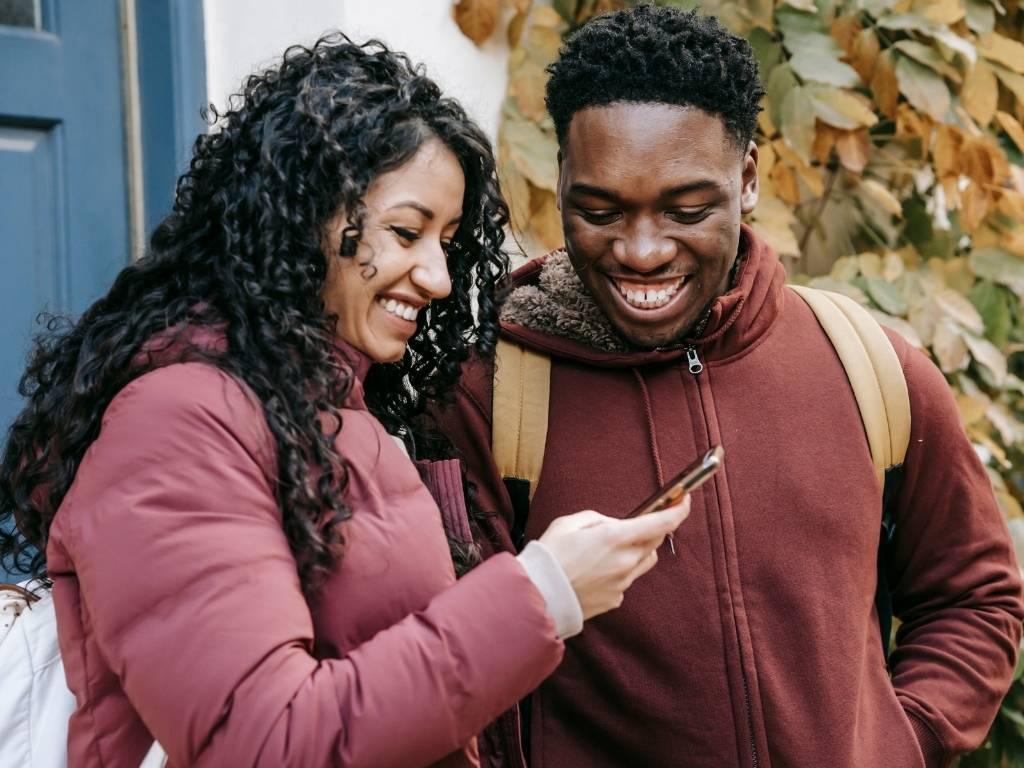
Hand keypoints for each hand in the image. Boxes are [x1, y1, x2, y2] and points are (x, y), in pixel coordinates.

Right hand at [536, 498, 690, 620]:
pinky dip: (620, 570)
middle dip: (652, 530)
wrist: (539, 596)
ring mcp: (623, 583)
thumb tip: (614, 525)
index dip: (678, 510)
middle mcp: (626, 561)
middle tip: (635, 524)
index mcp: (615, 538)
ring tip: (610, 549)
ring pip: (644, 561)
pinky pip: (628, 579)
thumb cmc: (550, 556)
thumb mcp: (570, 523)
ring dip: (638, 550)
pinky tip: (597, 571)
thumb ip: (598, 519)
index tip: (684, 500)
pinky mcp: (616, 599)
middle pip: (655, 542)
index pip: (661, 523)